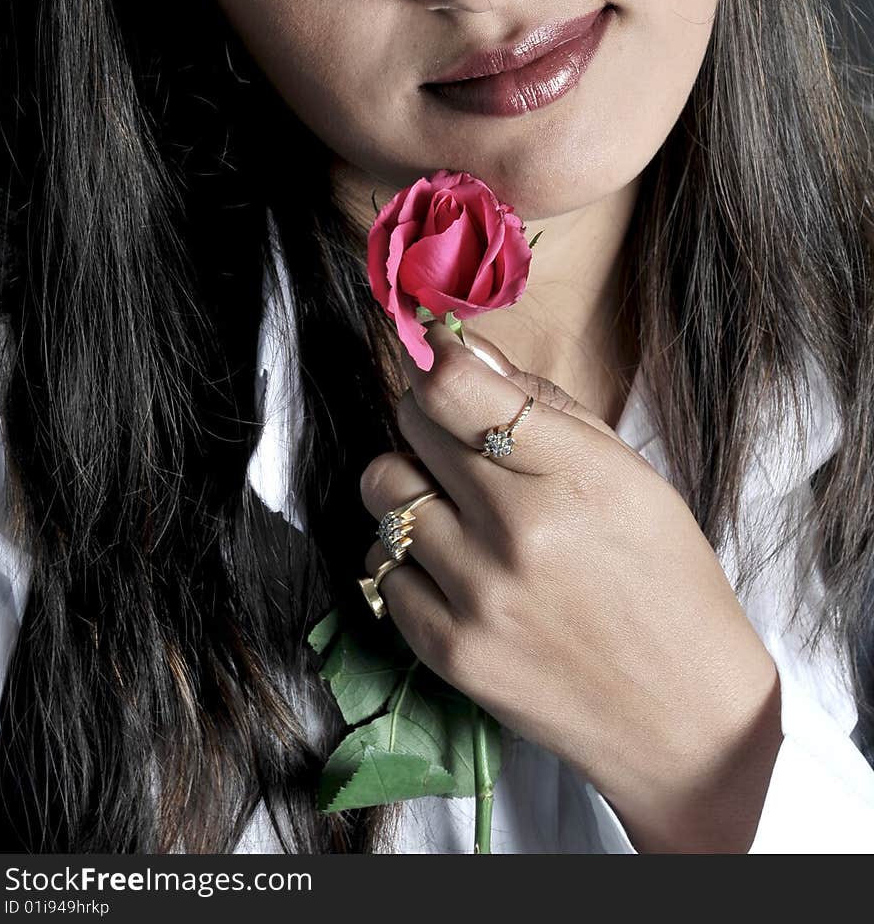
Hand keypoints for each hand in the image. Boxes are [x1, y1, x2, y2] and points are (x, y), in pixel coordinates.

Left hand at [360, 321, 783, 850]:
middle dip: (427, 417)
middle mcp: (518, 531)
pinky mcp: (447, 650)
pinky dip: (411, 558)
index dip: (434, 360)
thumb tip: (464, 347)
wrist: (683, 718)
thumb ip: (544, 406)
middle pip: (411, 426)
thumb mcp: (630, 475)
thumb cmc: (666, 582)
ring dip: (409, 484)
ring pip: (382, 490)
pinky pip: (381, 567)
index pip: (455, 387)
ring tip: (455, 507)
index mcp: (575, 476)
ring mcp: (477, 595)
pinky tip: (457, 569)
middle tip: (457, 438)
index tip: (435, 359)